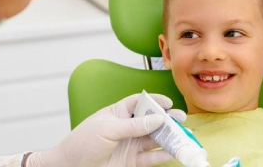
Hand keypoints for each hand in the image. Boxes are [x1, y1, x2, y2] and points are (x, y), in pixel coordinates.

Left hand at [28, 93, 185, 166]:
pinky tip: (172, 152)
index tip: (168, 103)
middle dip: (167, 120)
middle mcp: (126, 128)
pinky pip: (150, 158)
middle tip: (181, 120)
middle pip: (151, 121)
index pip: (139, 102)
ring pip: (154, 139)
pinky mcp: (131, 161)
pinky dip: (162, 155)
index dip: (154, 101)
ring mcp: (129, 145)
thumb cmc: (81, 143)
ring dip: (168, 138)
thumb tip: (156, 119)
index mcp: (117, 112)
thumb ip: (133, 125)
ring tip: (182, 137)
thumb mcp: (107, 129)